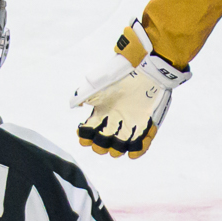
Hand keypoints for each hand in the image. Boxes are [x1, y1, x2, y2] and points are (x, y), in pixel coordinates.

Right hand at [72, 21, 187, 157]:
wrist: (145, 70)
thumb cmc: (121, 75)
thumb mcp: (99, 83)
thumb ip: (84, 94)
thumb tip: (75, 105)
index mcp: (101, 114)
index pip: (89, 134)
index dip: (85, 138)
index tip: (85, 134)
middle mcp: (114, 123)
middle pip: (103, 145)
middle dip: (100, 146)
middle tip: (104, 136)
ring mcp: (130, 126)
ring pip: (121, 149)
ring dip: (117, 150)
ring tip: (119, 143)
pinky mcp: (146, 126)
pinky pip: (142, 145)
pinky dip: (138, 150)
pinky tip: (134, 150)